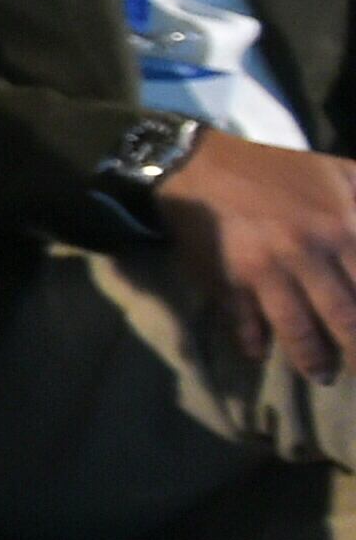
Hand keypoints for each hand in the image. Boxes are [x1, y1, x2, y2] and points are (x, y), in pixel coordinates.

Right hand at [157, 128, 355, 379]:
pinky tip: (259, 354)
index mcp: (343, 226)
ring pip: (300, 331)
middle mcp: (309, 253)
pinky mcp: (229, 284)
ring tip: (321, 375)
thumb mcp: (339, 173)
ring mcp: (267, 272)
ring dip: (313, 360)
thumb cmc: (276, 170)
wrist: (198, 163)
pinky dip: (254, 344)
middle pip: (346, 318)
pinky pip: (247, 326)